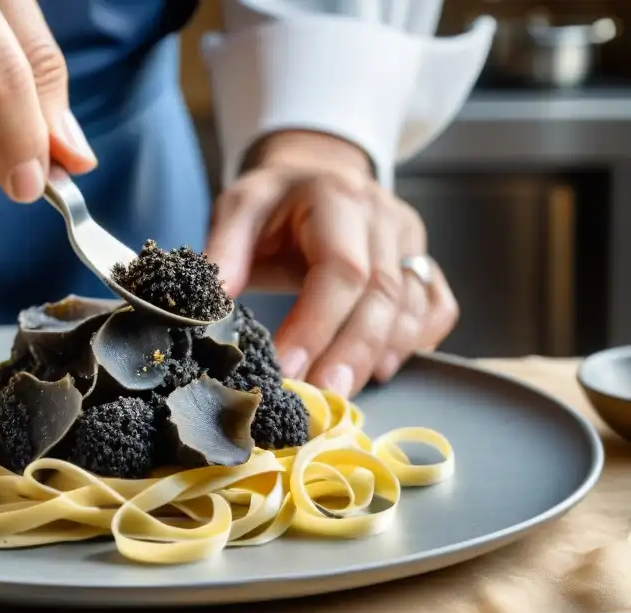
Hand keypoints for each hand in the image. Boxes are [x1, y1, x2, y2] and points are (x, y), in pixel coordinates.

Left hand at [206, 131, 458, 396]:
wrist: (313, 177)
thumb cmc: (273, 202)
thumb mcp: (238, 209)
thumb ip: (223, 253)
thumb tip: (211, 307)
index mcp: (337, 198)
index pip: (340, 270)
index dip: (316, 325)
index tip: (287, 368)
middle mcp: (384, 217)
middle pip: (382, 295)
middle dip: (351, 353)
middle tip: (322, 400)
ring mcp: (410, 240)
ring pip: (412, 307)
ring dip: (379, 356)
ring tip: (342, 396)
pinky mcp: (423, 261)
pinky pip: (436, 308)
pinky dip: (415, 343)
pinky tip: (380, 369)